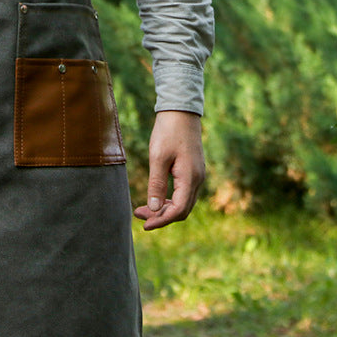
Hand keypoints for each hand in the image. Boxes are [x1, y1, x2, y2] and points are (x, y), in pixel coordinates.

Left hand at [133, 110, 204, 230]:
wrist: (180, 111)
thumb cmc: (168, 131)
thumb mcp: (158, 157)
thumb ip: (156, 183)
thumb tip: (153, 208)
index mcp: (190, 178)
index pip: (178, 210)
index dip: (161, 220)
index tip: (144, 225)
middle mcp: (198, 180)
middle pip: (181, 210)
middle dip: (161, 217)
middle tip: (138, 216)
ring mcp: (197, 175)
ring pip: (183, 202)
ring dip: (164, 209)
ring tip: (142, 209)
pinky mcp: (192, 171)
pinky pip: (183, 193)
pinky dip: (169, 199)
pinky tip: (155, 198)